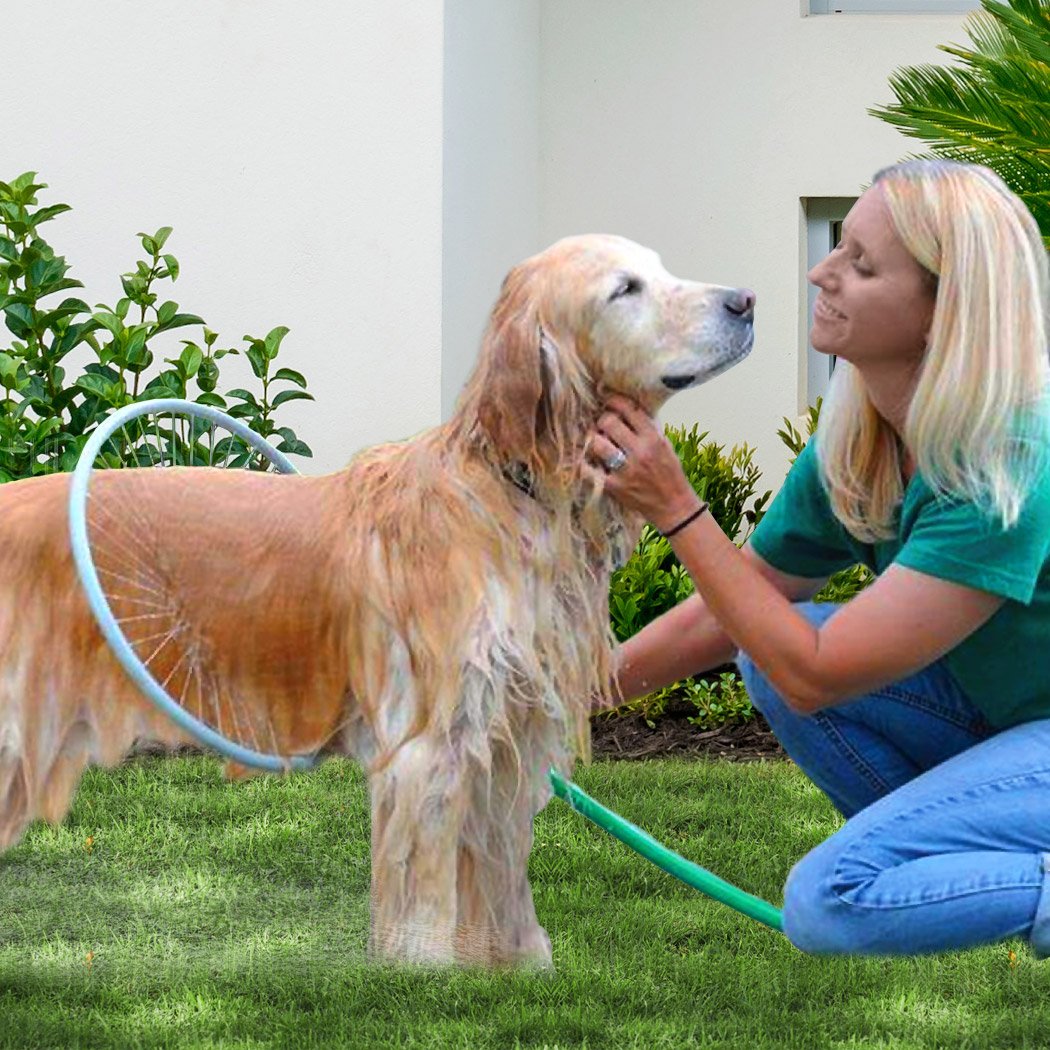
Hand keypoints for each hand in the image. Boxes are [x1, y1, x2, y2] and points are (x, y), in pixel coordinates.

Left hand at [586, 393, 701, 532]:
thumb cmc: (669, 474)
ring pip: (596, 443)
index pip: (629, 409)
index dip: (614, 401)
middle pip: (608, 422)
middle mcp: (640, 452)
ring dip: (593, 440)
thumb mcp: (665, 446)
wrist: (673, 506)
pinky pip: (588, 470)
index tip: (608, 401)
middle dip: (602, 420)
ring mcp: (626, 470)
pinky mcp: (614, 487)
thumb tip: (625, 409)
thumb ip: (647, 428)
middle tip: (602, 425)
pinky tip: (586, 460)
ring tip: (596, 442)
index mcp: (654, 439)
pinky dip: (584, 463)